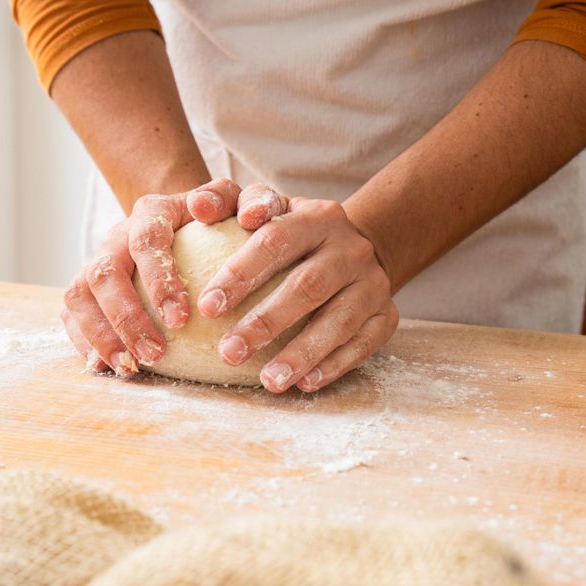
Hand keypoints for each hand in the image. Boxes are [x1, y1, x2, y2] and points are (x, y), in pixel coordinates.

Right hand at [61, 179, 289, 376]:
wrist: (187, 223)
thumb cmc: (222, 219)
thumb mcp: (243, 205)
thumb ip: (256, 200)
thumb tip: (252, 215)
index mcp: (153, 211)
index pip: (146, 241)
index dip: (159, 280)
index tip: (181, 319)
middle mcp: (118, 234)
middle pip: (104, 272)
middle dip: (126, 317)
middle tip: (155, 353)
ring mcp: (97, 260)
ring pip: (79, 294)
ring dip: (101, 334)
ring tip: (130, 368)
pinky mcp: (88, 287)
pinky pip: (72, 313)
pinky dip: (84, 341)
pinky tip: (107, 369)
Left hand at [197, 186, 398, 393]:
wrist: (354, 249)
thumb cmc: (291, 232)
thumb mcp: (264, 206)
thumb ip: (229, 201)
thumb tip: (199, 205)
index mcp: (317, 217)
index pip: (275, 241)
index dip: (241, 274)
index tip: (208, 308)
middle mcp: (350, 249)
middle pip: (308, 286)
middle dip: (267, 322)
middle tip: (230, 353)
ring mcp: (373, 282)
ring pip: (340, 320)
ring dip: (302, 354)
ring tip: (269, 380)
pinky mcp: (386, 315)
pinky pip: (364, 344)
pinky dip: (335, 365)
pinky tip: (305, 383)